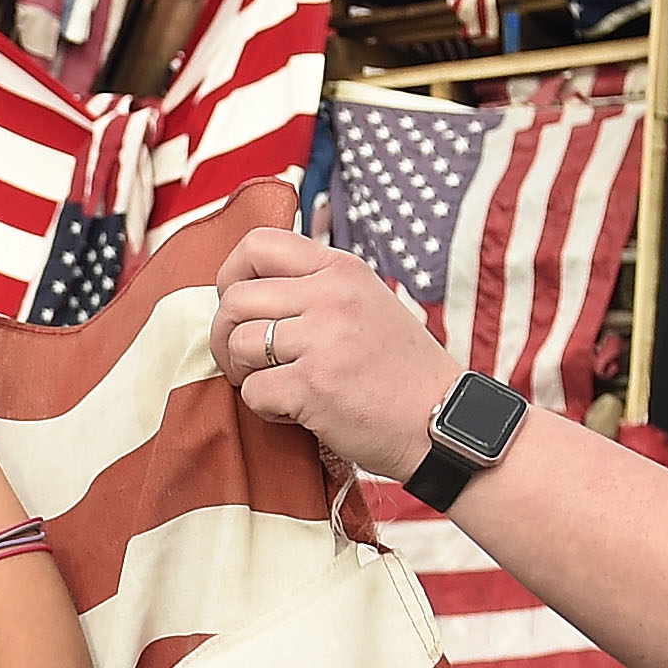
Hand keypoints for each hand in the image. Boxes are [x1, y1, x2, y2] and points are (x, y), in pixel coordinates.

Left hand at [210, 196, 456, 477]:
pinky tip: (295, 412)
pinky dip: (265, 409)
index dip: (230, 274)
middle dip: (225, 335)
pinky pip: (253, 391)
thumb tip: (246, 288)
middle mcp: (332, 295)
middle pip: (235, 298)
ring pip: (239, 344)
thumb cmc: (401, 372)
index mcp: (342, 269)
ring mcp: (323, 338)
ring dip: (244, 374)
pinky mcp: (314, 385)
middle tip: (242, 361)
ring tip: (275, 387)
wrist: (443, 422)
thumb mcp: (367, 304)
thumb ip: (316, 289)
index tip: (235, 306)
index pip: (258, 244)